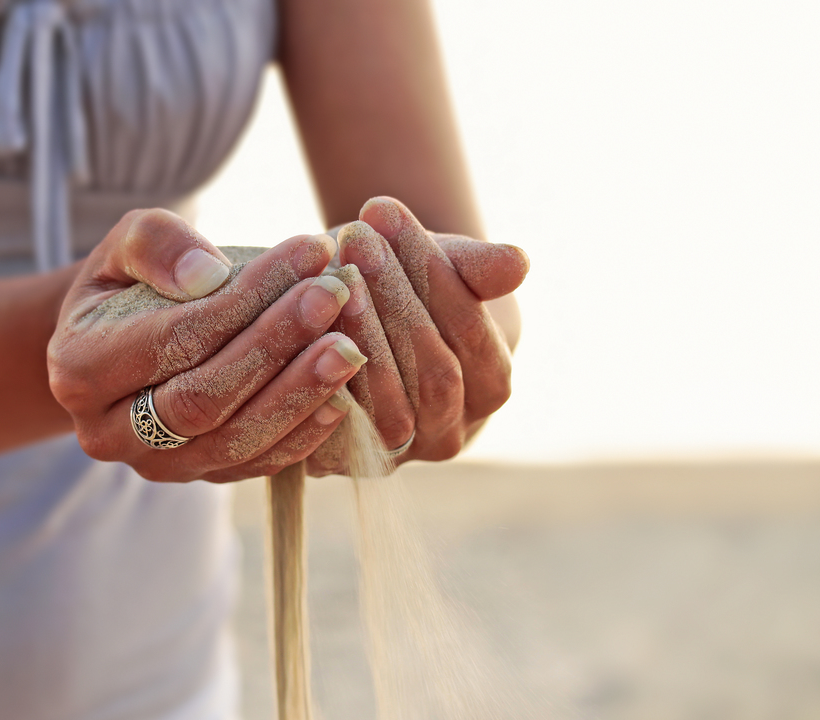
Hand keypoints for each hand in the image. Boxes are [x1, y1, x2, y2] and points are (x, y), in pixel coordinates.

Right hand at [48, 209, 367, 482]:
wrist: (133, 339)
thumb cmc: (137, 280)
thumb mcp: (130, 244)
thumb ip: (156, 243)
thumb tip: (207, 275)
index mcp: (79, 368)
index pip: (175, 337)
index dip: (247, 297)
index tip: (310, 252)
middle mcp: (109, 431)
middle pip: (204, 398)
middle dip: (277, 345)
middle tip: (335, 296)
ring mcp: (157, 466)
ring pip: (235, 441)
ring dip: (300, 393)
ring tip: (351, 346)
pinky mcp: (203, 478)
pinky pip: (258, 465)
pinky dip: (305, 434)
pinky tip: (343, 395)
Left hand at [307, 197, 528, 473]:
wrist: (362, 332)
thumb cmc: (412, 294)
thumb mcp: (444, 270)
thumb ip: (481, 268)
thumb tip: (519, 263)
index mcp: (491, 386)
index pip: (470, 331)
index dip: (431, 271)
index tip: (387, 211)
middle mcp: (452, 433)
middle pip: (434, 369)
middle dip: (394, 296)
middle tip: (356, 236)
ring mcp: (398, 453)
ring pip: (388, 401)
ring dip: (357, 330)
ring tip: (329, 268)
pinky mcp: (343, 462)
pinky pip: (338, 423)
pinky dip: (321, 369)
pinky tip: (300, 314)